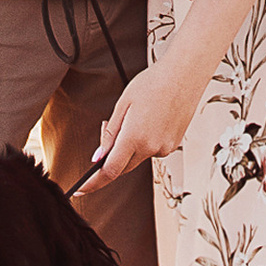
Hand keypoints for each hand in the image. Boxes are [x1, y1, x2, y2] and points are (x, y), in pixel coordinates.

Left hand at [80, 64, 194, 192]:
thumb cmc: (153, 83)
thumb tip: (98, 157)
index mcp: (134, 137)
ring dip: (129, 146)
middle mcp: (150, 147)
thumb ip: (110, 134)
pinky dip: (144, 141)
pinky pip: (151, 150)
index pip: (109, 171)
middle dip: (110, 157)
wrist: (184, 75)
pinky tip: (150, 119)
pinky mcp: (173, 145)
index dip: (93, 183)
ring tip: (134, 115)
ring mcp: (164, 148)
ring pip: (137, 157)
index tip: (81, 190)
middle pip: (122, 167)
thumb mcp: (123, 104)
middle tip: (106, 129)